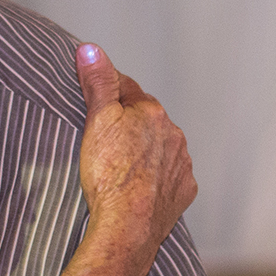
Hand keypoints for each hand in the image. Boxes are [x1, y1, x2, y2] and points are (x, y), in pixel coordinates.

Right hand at [72, 43, 195, 269]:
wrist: (127, 226)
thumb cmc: (109, 174)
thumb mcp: (97, 120)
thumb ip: (98, 82)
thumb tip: (91, 49)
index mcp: (152, 112)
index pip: (128, 90)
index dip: (109, 93)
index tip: (96, 100)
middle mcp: (173, 135)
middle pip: (147, 120)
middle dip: (130, 123)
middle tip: (105, 140)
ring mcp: (181, 165)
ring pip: (161, 148)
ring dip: (146, 151)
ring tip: (121, 166)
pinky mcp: (183, 192)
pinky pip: (170, 177)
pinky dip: (157, 177)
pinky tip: (139, 186)